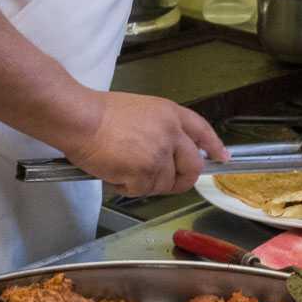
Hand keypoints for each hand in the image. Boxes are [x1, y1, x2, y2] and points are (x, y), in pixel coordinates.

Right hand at [60, 92, 227, 195]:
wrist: (80, 119)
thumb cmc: (99, 112)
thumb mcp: (141, 110)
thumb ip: (160, 128)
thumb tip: (167, 150)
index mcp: (170, 114)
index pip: (202, 131)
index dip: (213, 146)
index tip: (220, 158)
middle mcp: (171, 134)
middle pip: (192, 166)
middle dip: (182, 180)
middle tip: (168, 184)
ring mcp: (159, 155)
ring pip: (163, 184)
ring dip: (144, 183)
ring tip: (121, 167)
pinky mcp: (145, 173)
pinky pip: (141, 190)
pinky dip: (126, 187)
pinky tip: (112, 172)